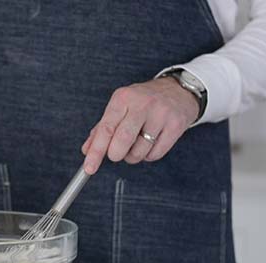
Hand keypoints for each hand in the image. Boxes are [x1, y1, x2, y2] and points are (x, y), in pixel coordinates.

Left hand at [81, 77, 198, 173]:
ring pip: (139, 151)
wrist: (178, 90)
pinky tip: (149, 144)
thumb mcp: (120, 107)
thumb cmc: (143, 101)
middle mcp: (142, 103)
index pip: (105, 129)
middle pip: (122, 140)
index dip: (96, 152)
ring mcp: (161, 114)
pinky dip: (148, 156)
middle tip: (116, 154)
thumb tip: (87, 150)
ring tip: (135, 145)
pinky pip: (156, 154)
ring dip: (133, 156)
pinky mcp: (176, 125)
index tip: (89, 168)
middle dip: (116, 154)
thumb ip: (101, 129)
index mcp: (123, 98)